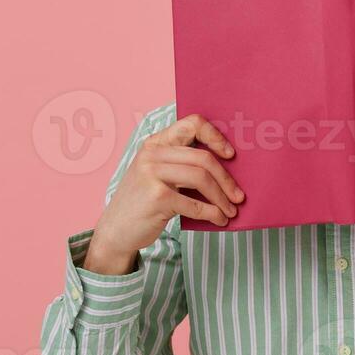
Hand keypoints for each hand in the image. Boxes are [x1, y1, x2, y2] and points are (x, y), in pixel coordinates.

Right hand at [83, 114, 244, 274]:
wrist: (115, 230)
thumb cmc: (144, 202)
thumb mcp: (157, 174)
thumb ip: (181, 163)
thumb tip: (227, 166)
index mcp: (155, 143)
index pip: (192, 123)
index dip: (215, 136)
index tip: (231, 155)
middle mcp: (152, 154)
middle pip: (203, 158)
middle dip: (226, 179)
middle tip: (239, 196)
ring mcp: (152, 174)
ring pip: (202, 178)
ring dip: (222, 197)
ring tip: (231, 211)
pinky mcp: (157, 197)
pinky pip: (195, 203)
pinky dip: (212, 213)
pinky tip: (219, 220)